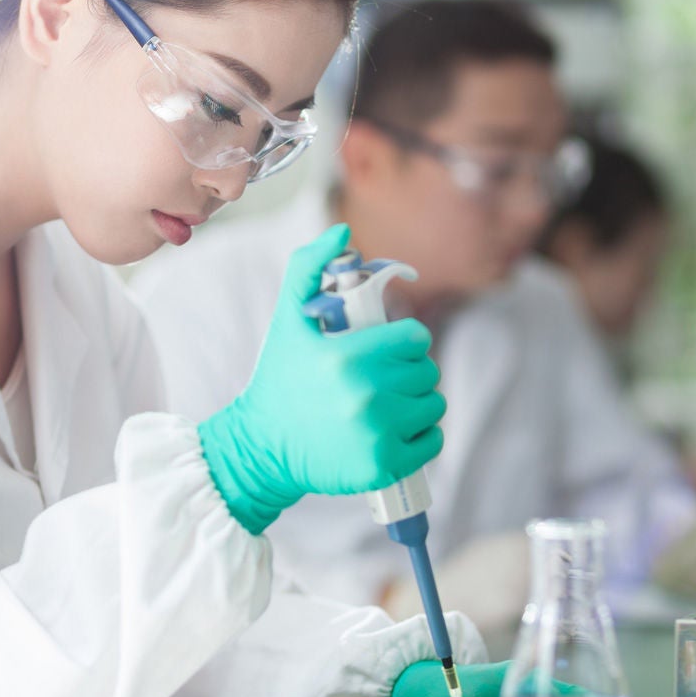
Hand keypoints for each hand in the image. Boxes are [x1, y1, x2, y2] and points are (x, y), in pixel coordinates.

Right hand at [199, 224, 445, 533]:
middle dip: (407, 371)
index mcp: (348, 357)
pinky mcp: (384, 466)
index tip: (385, 350)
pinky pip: (432, 442)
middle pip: (426, 371)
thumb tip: (343, 230)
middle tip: (381, 378)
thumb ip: (309, 266)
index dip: (403, 341)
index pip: (414, 339)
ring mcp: (377, 435)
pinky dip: (421, 437)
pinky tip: (393, 431)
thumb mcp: (286, 319)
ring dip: (417, 403)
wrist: (262, 448)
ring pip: (433, 405)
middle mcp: (366, 396)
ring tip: (387, 404)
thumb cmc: (278, 379)